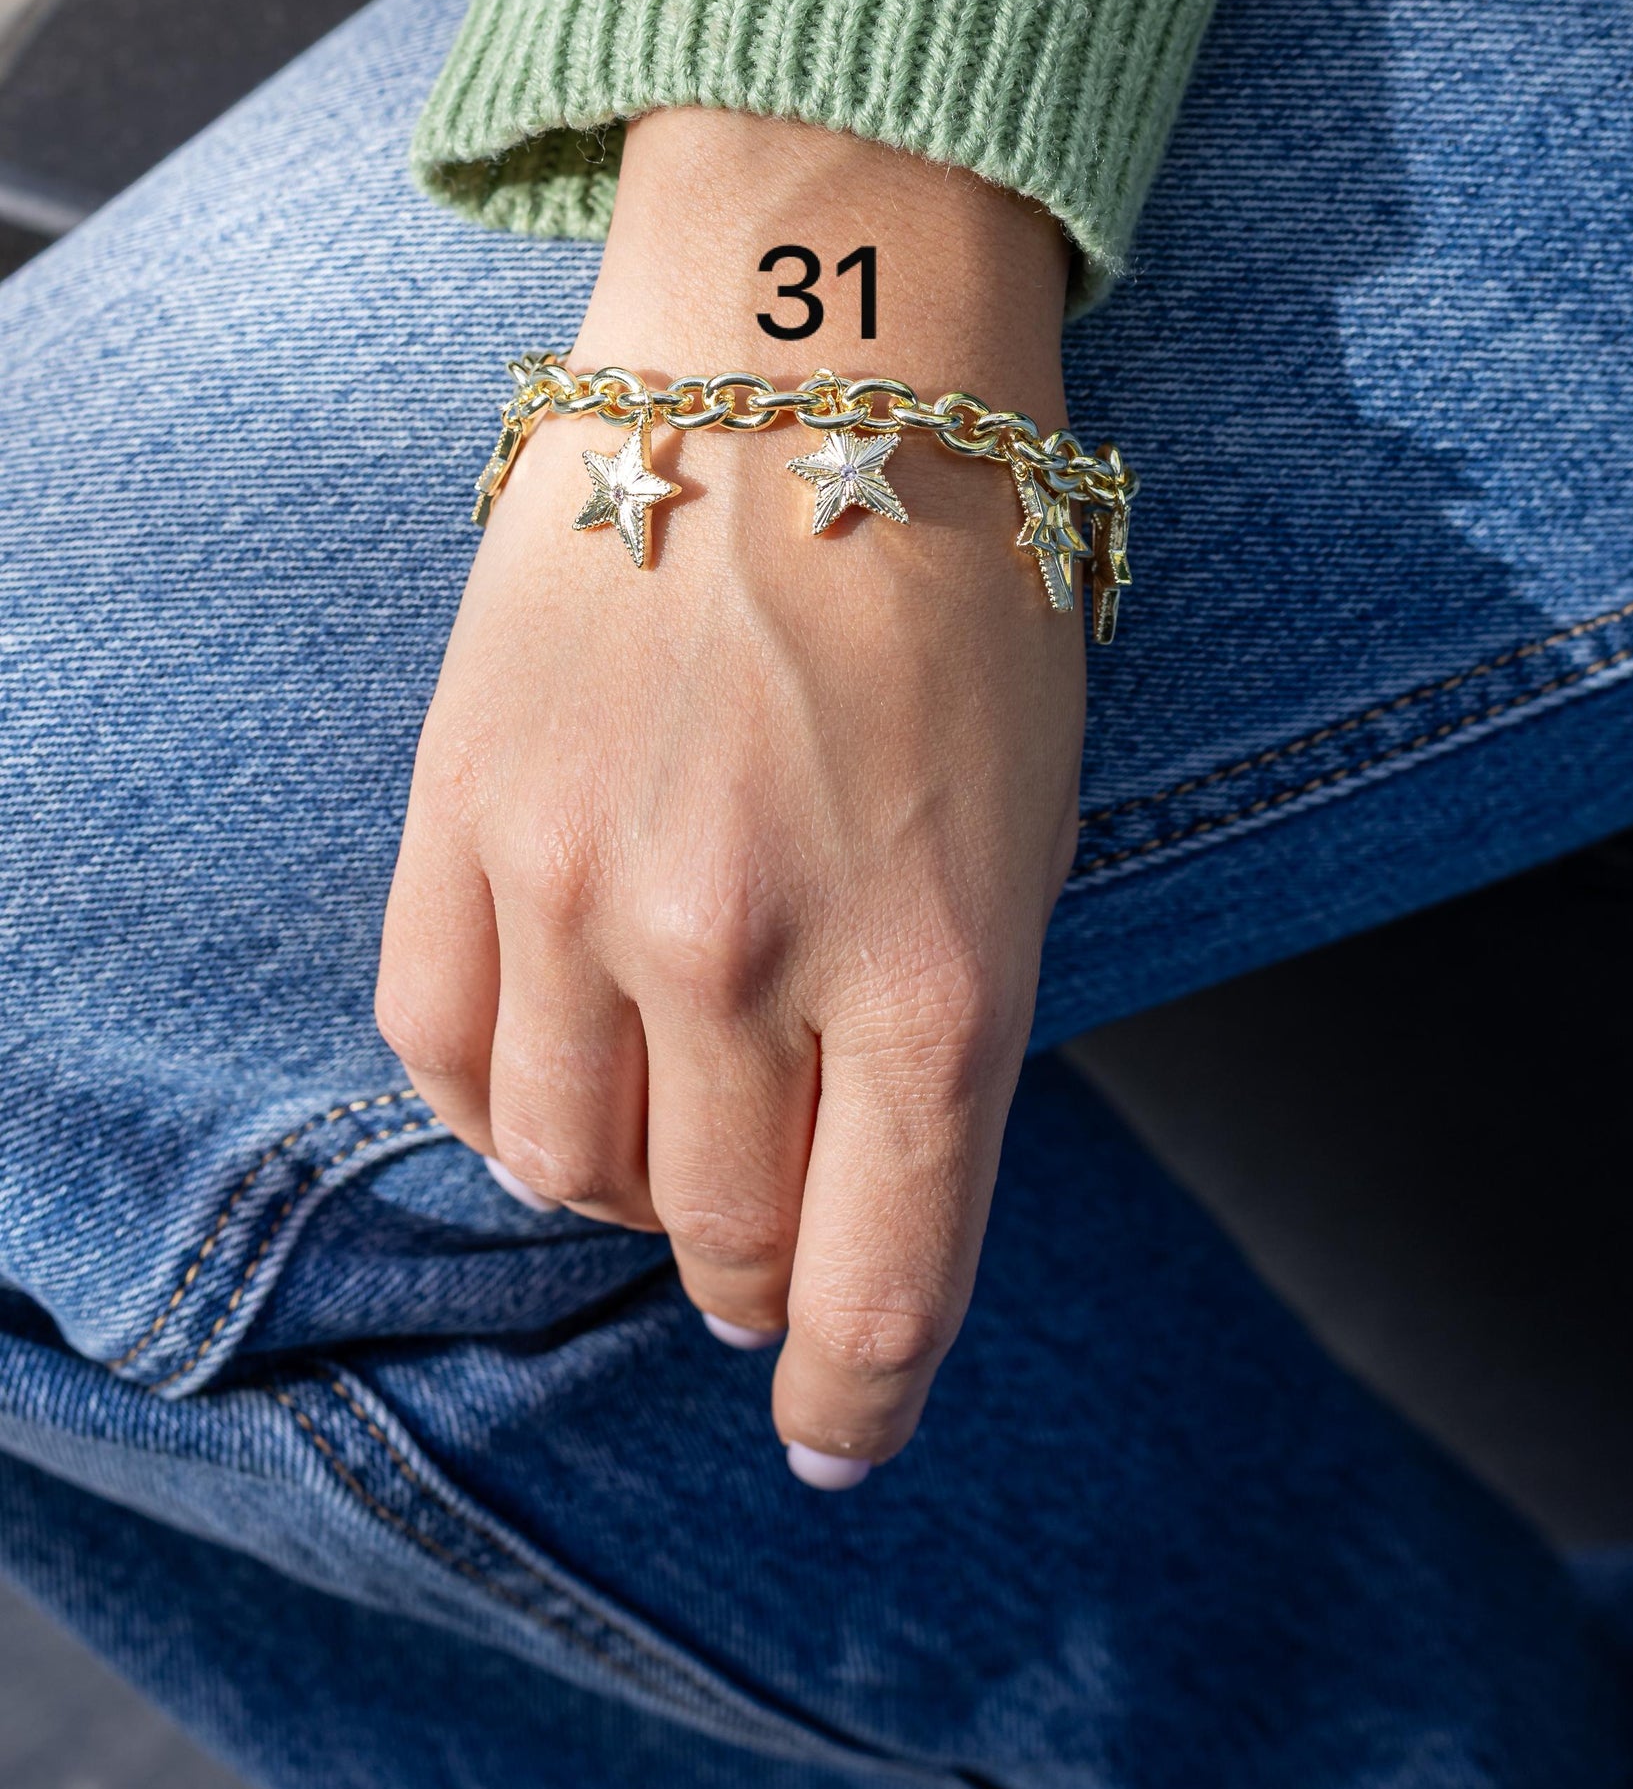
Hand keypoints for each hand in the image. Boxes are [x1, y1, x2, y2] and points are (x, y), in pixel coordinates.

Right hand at [379, 110, 1082, 1479]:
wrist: (808, 355)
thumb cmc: (962, 584)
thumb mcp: (1033, 828)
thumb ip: (951, 1032)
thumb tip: (863, 1197)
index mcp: (938, 975)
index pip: (880, 1295)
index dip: (861, 1401)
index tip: (841, 1432)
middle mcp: (748, 958)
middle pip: (722, 1246)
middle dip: (763, 1268)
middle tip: (778, 1215)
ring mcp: (582, 889)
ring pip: (567, 1174)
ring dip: (629, 1183)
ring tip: (671, 1108)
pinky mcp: (460, 813)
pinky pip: (443, 1052)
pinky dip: (501, 1098)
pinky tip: (557, 1056)